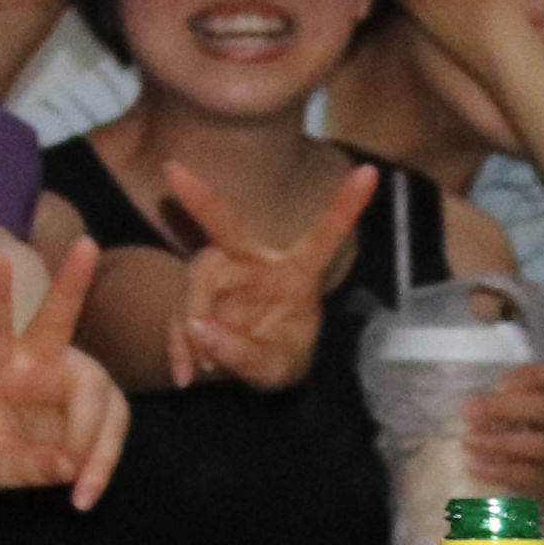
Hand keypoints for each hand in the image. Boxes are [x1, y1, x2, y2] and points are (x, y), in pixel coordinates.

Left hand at [0, 236, 128, 508]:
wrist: (2, 446)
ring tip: (77, 487)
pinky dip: (102, 464)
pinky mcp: (99, 399)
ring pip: (99, 392)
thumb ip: (16, 465)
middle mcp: (35, 357)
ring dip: (93, 443)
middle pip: (57, 318)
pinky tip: (84, 491)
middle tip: (85, 243)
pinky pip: (113, 427)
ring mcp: (71, 374)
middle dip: (72, 282)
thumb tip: (67, 466)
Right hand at [152, 159, 366, 389]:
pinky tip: (186, 373)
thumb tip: (199, 328)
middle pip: (227, 228)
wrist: (248, 368)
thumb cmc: (279, 355)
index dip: (346, 205)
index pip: (323, 236)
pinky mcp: (196, 293)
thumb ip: (244, 352)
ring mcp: (222, 274)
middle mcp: (255, 261)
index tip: (369, 171)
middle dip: (201, 199)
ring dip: (191, 324)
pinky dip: (179, 343)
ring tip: (203, 369)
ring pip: (196, 281)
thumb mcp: (275, 367)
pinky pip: (179, 311)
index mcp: (297, 272)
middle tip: (174, 172)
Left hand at [459, 354, 543, 504]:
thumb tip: (458, 397)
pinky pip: (531, 477)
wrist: (531, 478)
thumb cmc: (510, 431)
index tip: (499, 385)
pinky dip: (501, 471)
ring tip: (468, 442)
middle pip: (543, 409)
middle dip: (503, 408)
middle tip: (468, 412)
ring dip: (500, 443)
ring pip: (541, 446)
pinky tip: (475, 467)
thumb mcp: (505, 408)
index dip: (530, 377)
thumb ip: (493, 398)